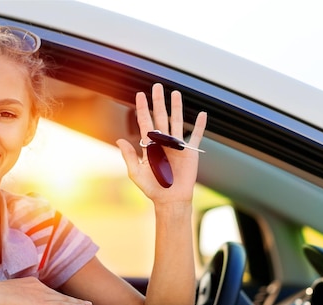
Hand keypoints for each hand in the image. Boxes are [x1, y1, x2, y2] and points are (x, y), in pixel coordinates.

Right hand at [0, 277, 91, 304]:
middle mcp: (38, 286)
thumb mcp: (7, 295)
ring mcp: (41, 294)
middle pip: (58, 294)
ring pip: (63, 299)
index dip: (58, 296)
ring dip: (76, 303)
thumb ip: (17, 298)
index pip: (48, 290)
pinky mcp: (41, 304)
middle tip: (83, 302)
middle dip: (71, 299)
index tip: (64, 298)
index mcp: (30, 282)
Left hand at [117, 83, 206, 204]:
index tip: (140, 94)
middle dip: (159, 101)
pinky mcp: (190, 152)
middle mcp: (163, 142)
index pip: (145, 122)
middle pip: (161, 117)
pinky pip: (196, 136)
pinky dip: (200, 125)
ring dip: (177, 107)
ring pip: (177, 121)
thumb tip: (119, 140)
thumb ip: (129, 156)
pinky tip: (202, 114)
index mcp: (150, 145)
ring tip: (175, 93)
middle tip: (157, 86)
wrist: (169, 199)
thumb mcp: (136, 173)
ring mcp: (177, 146)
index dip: (143, 108)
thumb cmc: (152, 188)